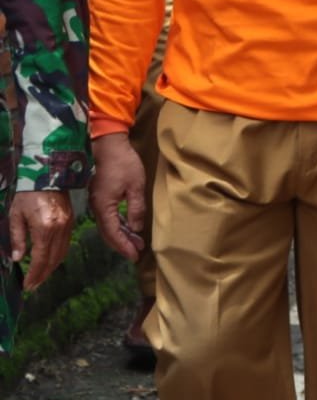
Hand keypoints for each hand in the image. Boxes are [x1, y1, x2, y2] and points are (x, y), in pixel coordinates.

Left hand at [9, 190, 73, 290]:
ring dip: (51, 267)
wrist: (48, 174)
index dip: (34, 274)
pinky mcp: (70, 222)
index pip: (40, 258)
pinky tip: (49, 260)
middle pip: (53, 259)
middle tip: (33, 285)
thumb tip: (17, 258)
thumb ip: (17, 238)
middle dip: (43, 275)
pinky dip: (57, 256)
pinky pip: (65, 244)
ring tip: (40, 276)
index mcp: (45, 228)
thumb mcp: (16, 216)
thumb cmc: (28, 194)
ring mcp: (67, 225)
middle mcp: (59, 229)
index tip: (28, 285)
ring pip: (61, 253)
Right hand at [89, 132, 146, 261]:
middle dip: (122, 244)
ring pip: (107, 225)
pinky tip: (127, 226)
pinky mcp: (99, 196)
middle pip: (108, 232)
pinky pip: (107, 217)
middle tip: (136, 252)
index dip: (124, 246)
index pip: (113, 233)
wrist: (107, 143)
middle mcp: (97, 207)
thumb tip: (135, 229)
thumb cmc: (122, 163)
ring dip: (120, 235)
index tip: (135, 256)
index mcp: (104, 207)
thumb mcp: (135, 186)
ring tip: (135, 242)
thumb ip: (136, 208)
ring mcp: (96, 202)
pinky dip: (117, 225)